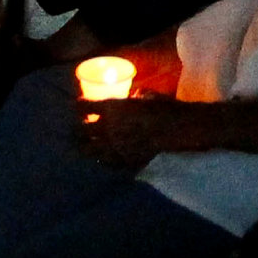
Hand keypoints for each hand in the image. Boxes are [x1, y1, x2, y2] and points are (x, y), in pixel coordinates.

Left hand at [74, 97, 192, 172]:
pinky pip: (105, 162)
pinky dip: (101, 157)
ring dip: (86, 145)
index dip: (79, 105)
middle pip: (80, 130)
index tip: (80, 105)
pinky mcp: (123, 162)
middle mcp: (108, 129)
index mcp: (112, 108)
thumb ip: (134, 97)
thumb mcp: (147, 95)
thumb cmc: (164, 108)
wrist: (179, 131)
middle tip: (80, 126)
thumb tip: (132, 97)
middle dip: (77, 128)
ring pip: (88, 150)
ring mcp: (114, 148)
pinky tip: (104, 155)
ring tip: (86, 144)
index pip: (83, 106)